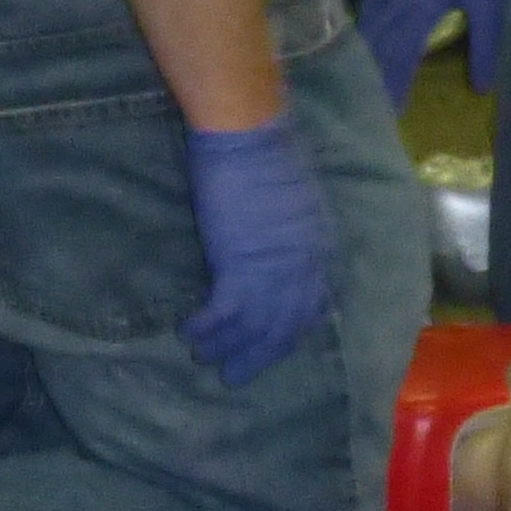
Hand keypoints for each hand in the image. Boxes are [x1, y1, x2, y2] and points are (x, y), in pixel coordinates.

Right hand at [181, 118, 333, 385]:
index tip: (272, 347)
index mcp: (319, 250)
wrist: (250, 135)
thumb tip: (271, 252)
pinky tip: (190, 333)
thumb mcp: (293, 202)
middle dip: (259, 355)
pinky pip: (225, 315)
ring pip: (254, 327)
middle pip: (285, 326)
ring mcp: (276, 271)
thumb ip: (289, 235)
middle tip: (235, 376)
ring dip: (227, 348)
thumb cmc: (266, 155)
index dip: (290, 331)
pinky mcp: (242, 267)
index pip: (311, 306)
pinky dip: (208, 329)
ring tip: (205, 359)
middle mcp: (305, 268)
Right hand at [353, 0, 510, 104]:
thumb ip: (485, 45)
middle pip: (371, 42)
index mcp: (417, 6)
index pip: (396, 57)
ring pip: (359, 20)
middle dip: (368, 75)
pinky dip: (356, 20)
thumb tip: (481, 88)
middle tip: (362, 105)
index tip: (386, 114)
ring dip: (357, 50)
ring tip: (354, 79)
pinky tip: (355, 37)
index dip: (390, 87)